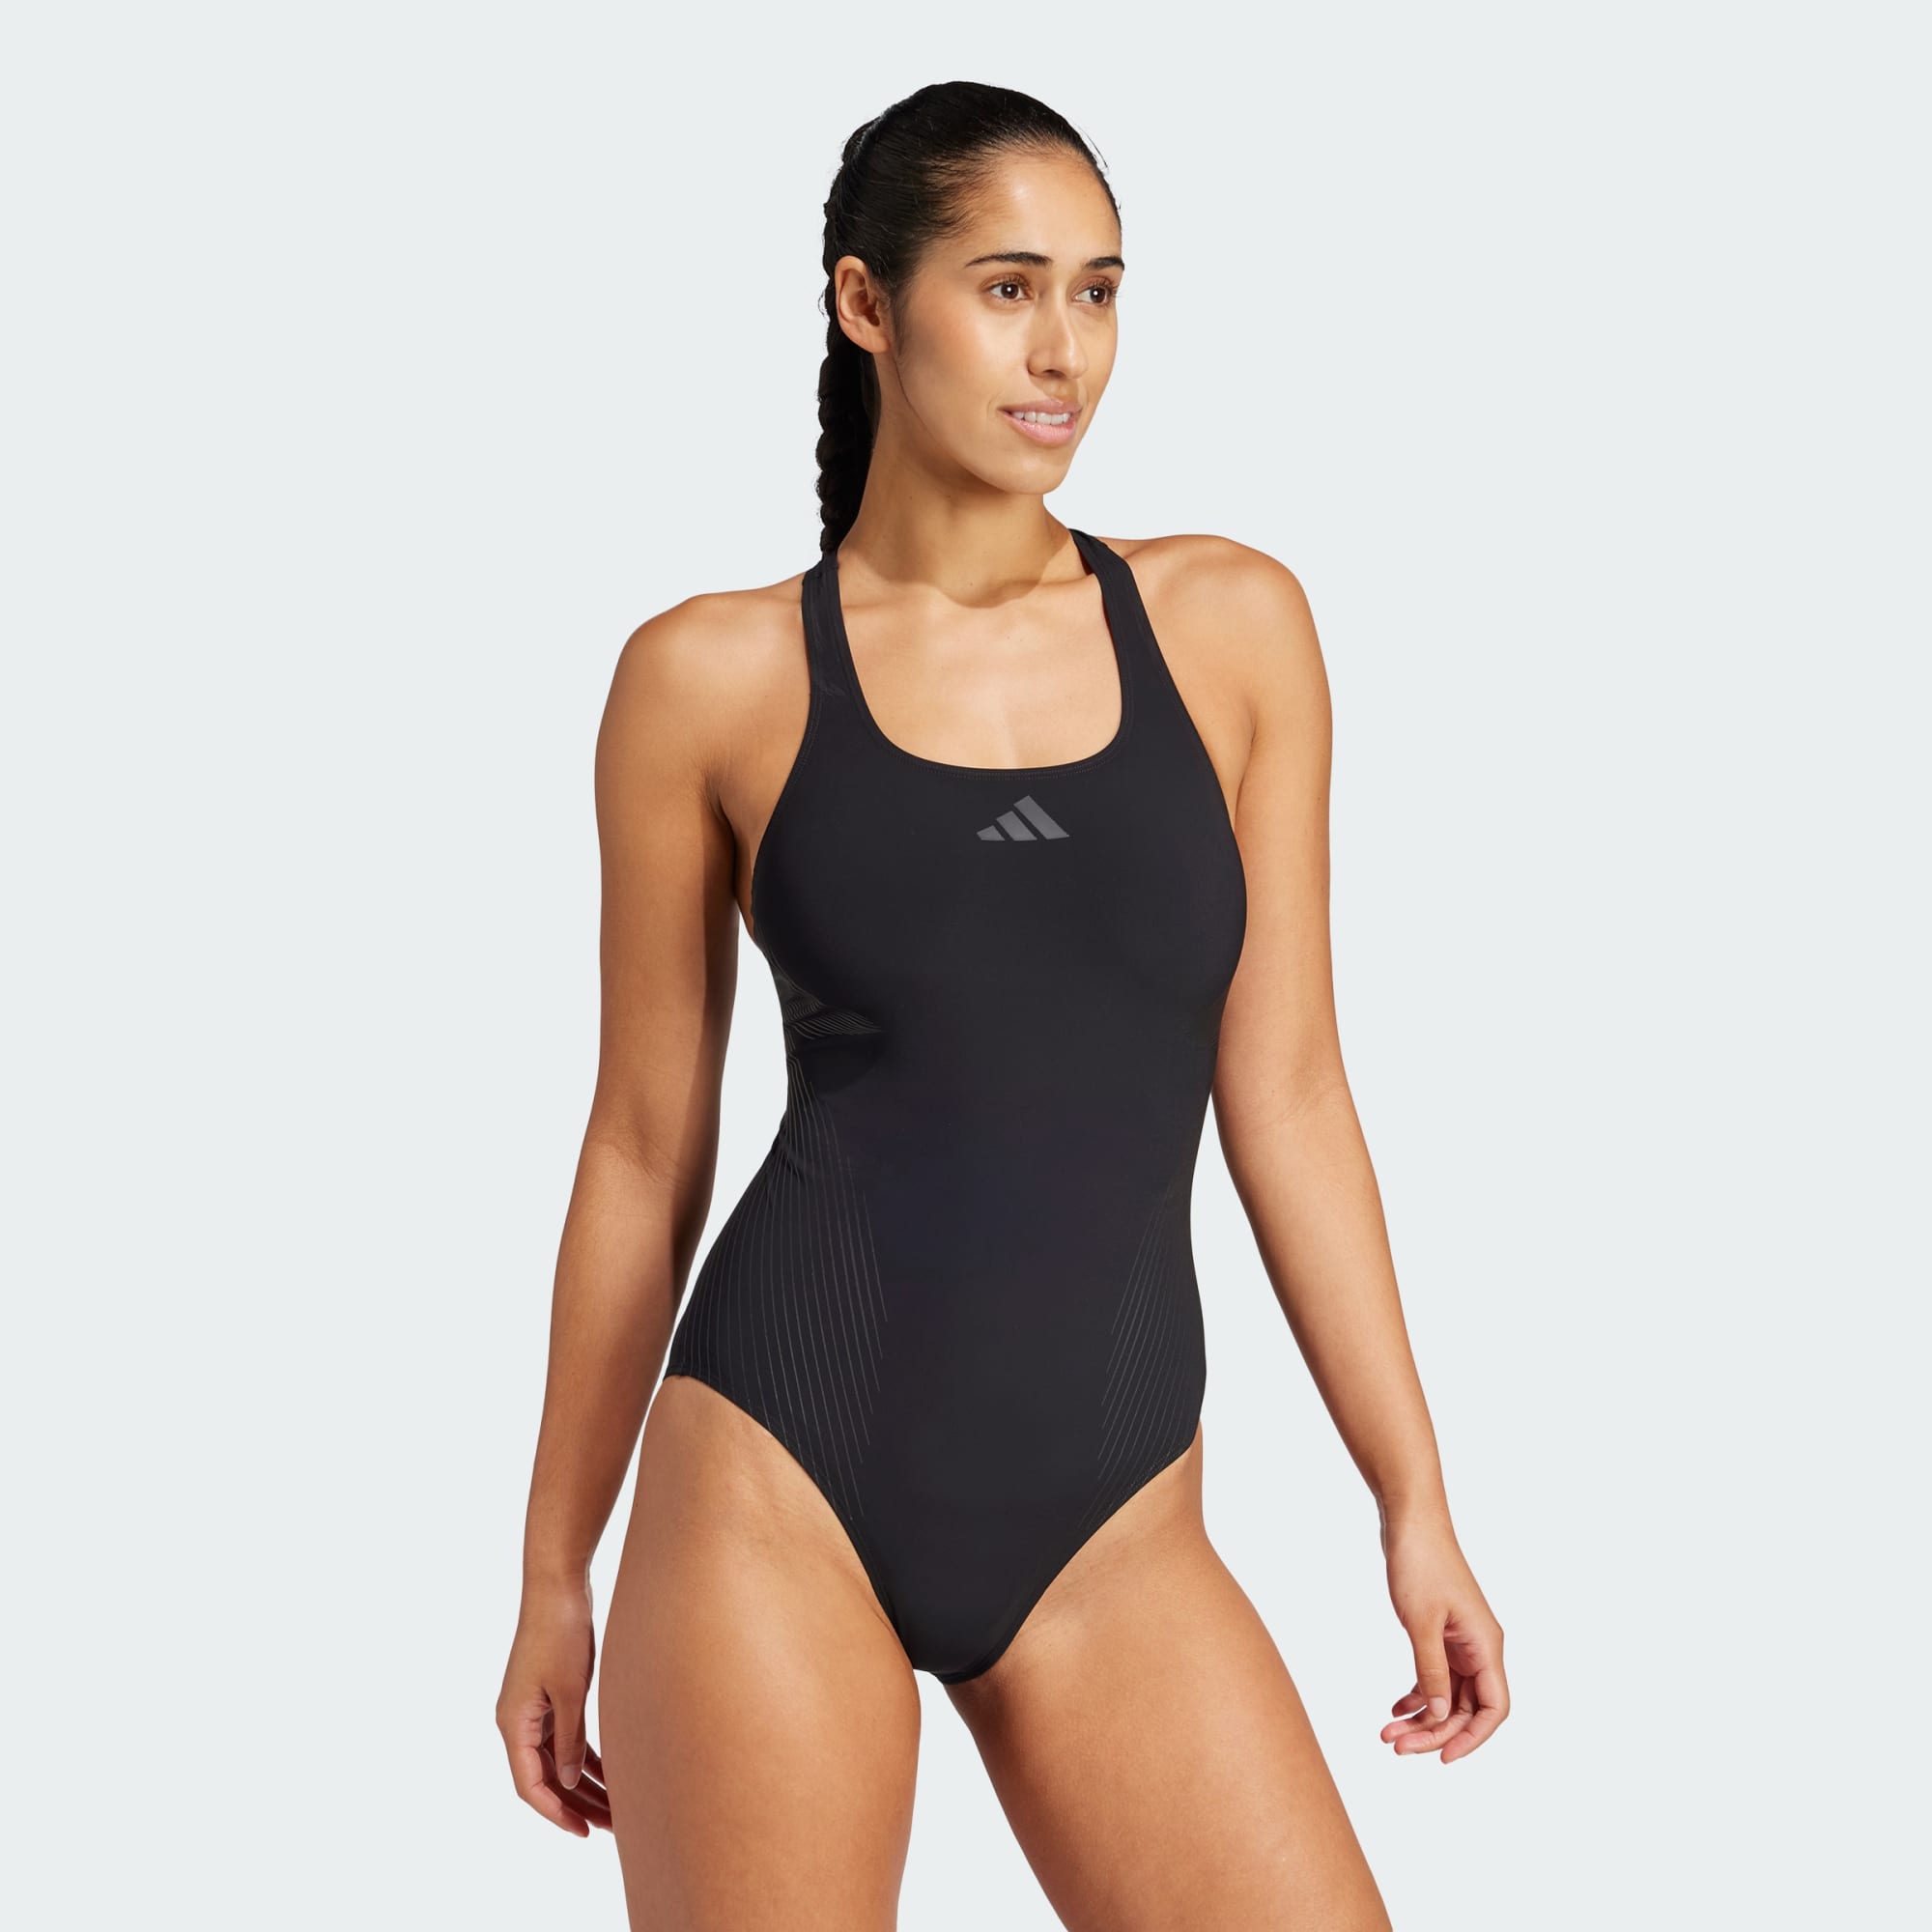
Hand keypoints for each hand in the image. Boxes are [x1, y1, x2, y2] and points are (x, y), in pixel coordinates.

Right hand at [496, 1579, 611, 1834]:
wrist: (558, 1585)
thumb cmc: (560, 1633)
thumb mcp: (570, 1691)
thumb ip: (571, 1739)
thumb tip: (572, 1782)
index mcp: (514, 1723)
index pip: (530, 1785)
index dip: (556, 1813)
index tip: (583, 1833)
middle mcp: (518, 1721)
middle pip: (546, 1777)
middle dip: (577, 1804)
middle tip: (611, 1827)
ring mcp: (533, 1708)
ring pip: (558, 1759)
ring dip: (585, 1783)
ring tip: (617, 1808)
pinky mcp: (549, 1695)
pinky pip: (566, 1737)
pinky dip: (587, 1755)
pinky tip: (612, 1772)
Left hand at [1378, 1511, 1508, 1764]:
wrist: (1410, 1522)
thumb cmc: (1420, 1564)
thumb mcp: (1421, 1622)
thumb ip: (1431, 1671)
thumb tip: (1439, 1716)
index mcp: (1485, 1645)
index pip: (1494, 1708)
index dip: (1472, 1738)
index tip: (1443, 1757)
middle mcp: (1479, 1647)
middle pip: (1466, 1707)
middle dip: (1434, 1731)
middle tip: (1396, 1746)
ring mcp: (1460, 1641)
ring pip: (1447, 1695)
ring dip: (1422, 1717)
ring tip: (1387, 1733)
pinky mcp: (1442, 1633)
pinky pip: (1436, 1676)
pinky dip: (1417, 1694)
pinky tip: (1395, 1708)